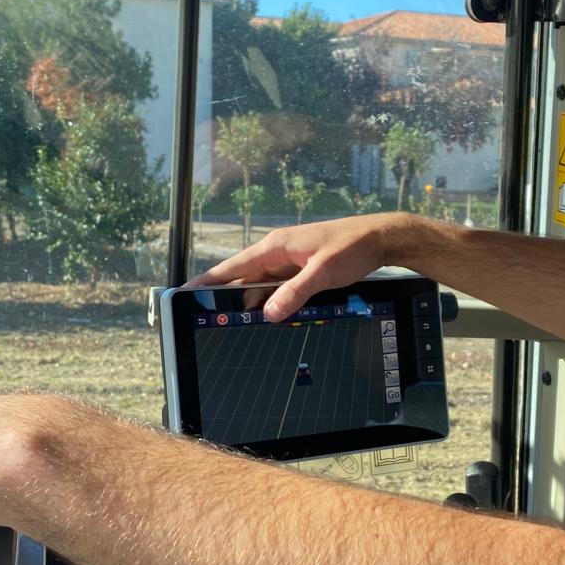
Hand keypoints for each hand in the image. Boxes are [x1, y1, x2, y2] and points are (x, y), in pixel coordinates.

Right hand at [187, 213, 422, 320]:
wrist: (379, 239)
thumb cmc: (351, 247)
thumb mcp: (323, 273)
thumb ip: (295, 293)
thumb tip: (269, 313)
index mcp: (275, 247)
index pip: (232, 267)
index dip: (208, 281)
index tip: (185, 292)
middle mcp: (277, 253)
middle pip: (243, 279)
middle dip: (226, 298)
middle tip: (207, 320)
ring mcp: (289, 262)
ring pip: (260, 287)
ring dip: (251, 304)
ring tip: (233, 325)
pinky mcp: (301, 271)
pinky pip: (278, 289)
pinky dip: (271, 302)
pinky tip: (268, 318)